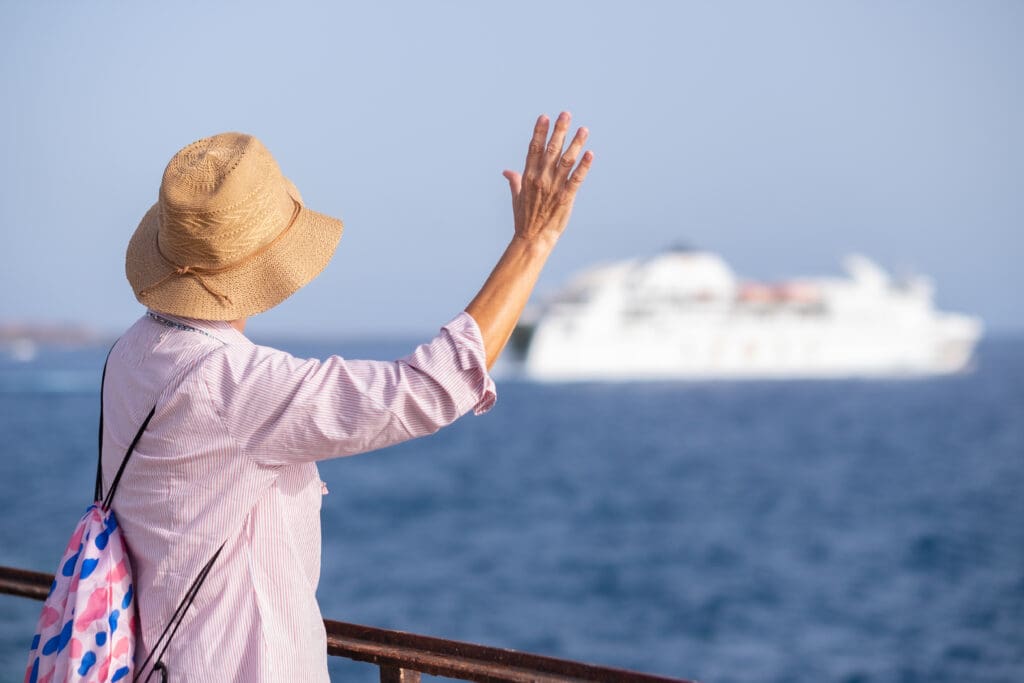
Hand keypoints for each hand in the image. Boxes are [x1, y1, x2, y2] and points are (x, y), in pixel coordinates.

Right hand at [503, 112, 592, 244]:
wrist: (533, 238)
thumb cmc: (524, 219)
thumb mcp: (517, 198)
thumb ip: (514, 181)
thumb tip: (506, 171)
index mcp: (528, 177)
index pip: (534, 149)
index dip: (540, 132)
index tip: (545, 117)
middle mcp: (541, 179)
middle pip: (551, 150)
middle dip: (559, 131)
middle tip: (566, 114)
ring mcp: (554, 188)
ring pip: (566, 161)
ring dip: (575, 144)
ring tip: (583, 129)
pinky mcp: (566, 198)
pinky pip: (576, 179)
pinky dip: (584, 166)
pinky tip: (590, 154)